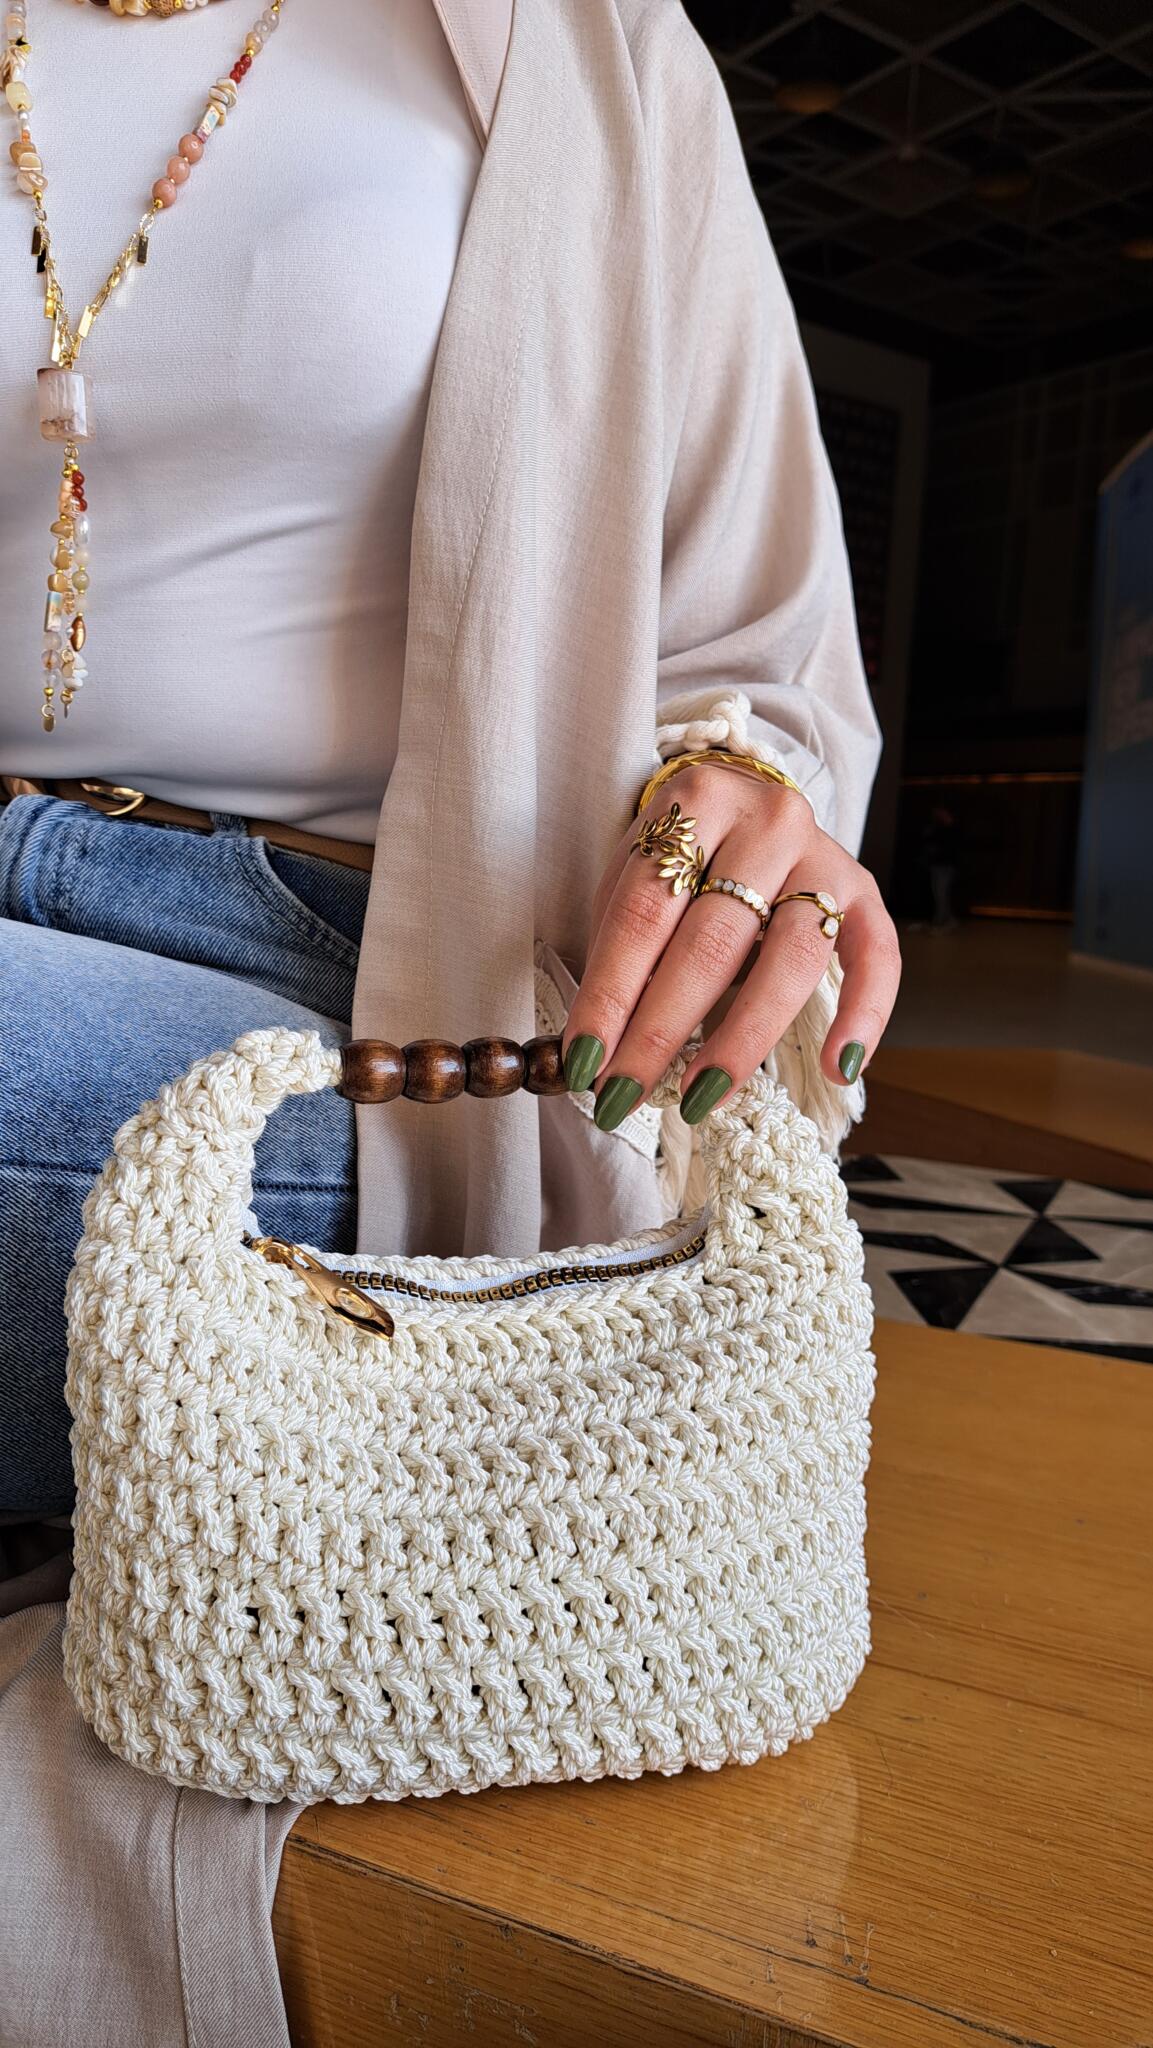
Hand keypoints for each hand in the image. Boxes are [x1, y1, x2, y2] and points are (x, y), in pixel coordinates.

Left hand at [560, 763, 900, 1127]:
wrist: (750, 803)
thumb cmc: (684, 857)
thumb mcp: (639, 875)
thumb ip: (626, 946)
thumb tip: (599, 1049)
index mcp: (696, 803)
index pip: (643, 913)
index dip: (609, 993)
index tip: (583, 1061)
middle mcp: (767, 821)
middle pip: (711, 940)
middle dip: (660, 1030)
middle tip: (623, 1094)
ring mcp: (823, 856)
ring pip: (790, 956)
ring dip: (740, 1039)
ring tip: (700, 1096)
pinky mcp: (865, 892)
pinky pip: (878, 958)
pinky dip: (864, 1016)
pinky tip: (839, 1068)